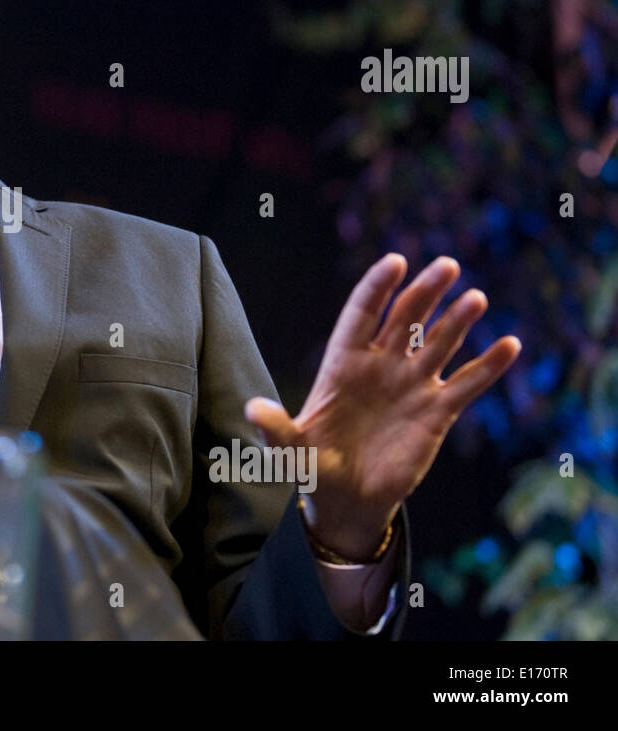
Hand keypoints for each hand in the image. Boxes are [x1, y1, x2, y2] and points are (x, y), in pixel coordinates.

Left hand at [244, 254, 520, 560]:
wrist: (346, 500)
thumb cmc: (312, 468)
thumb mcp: (290, 450)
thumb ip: (275, 428)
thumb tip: (253, 408)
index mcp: (343, 363)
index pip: (362, 314)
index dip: (377, 288)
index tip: (395, 262)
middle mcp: (380, 365)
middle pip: (405, 318)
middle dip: (424, 292)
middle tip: (447, 266)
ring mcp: (411, 385)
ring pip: (438, 342)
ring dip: (458, 320)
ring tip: (476, 298)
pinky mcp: (437, 412)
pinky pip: (466, 383)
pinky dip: (487, 366)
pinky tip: (509, 345)